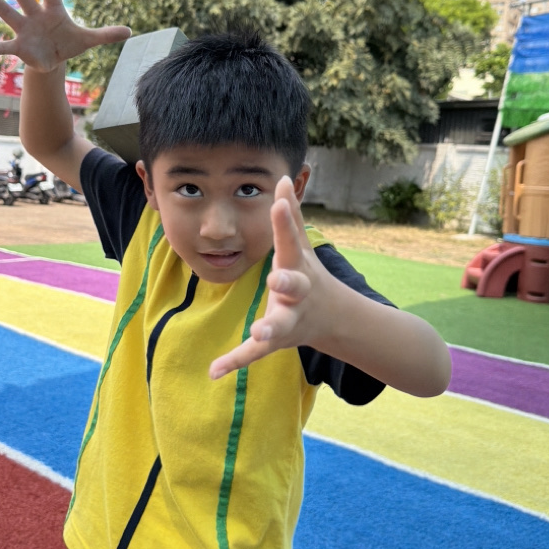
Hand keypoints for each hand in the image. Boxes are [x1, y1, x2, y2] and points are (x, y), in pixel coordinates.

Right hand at [0, 0, 130, 71]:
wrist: (54, 60)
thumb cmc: (69, 44)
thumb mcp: (89, 40)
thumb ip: (106, 34)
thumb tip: (130, 31)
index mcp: (53, 11)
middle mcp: (35, 16)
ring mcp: (24, 31)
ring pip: (6, 13)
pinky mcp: (19, 48)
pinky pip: (2, 47)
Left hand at [209, 176, 327, 378]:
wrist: (333, 318)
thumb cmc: (308, 273)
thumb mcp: (301, 245)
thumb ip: (291, 214)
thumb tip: (283, 177)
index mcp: (299, 265)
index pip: (290, 239)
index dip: (284, 221)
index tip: (277, 203)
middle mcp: (297, 293)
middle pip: (294, 286)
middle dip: (287, 282)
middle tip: (277, 279)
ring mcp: (289, 318)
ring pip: (279, 325)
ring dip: (268, 329)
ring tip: (258, 333)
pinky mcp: (276, 340)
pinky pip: (255, 353)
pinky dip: (236, 361)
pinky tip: (214, 370)